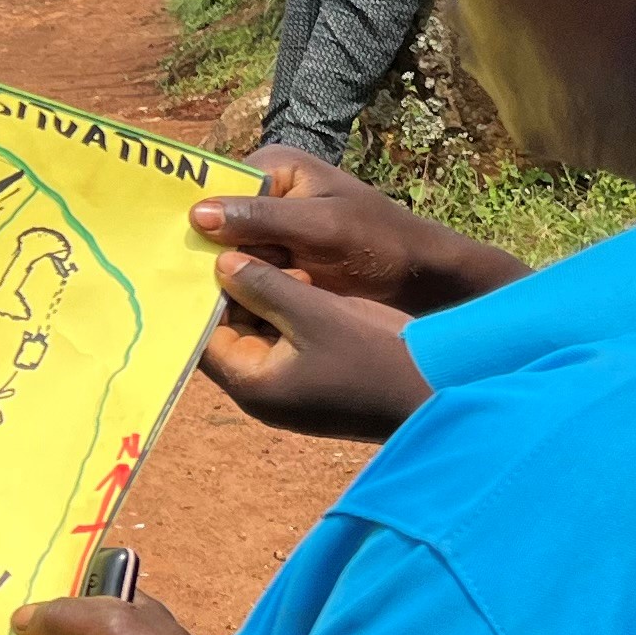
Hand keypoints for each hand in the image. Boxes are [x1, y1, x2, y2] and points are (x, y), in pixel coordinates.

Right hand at [192, 151, 519, 314]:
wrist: (417, 276)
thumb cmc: (377, 242)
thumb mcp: (320, 227)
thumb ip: (262, 218)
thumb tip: (198, 214)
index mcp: (273, 166)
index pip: (215, 186)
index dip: (191, 216)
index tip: (163, 247)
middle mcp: (264, 192)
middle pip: (216, 220)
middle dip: (202, 251)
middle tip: (169, 282)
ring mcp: (269, 227)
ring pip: (226, 250)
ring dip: (218, 275)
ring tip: (186, 302)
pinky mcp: (275, 258)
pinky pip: (243, 271)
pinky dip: (235, 289)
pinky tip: (215, 311)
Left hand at [197, 251, 427, 440]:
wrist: (436, 391)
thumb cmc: (372, 357)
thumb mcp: (314, 313)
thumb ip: (265, 286)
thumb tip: (222, 264)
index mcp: (253, 384)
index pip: (203, 338)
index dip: (200, 297)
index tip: (198, 255)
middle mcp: (263, 388)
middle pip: (229, 332)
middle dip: (232, 291)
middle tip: (229, 243)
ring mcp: (290, 383)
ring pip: (259, 330)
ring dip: (262, 294)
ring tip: (264, 249)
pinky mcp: (314, 373)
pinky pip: (286, 335)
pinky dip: (288, 307)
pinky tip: (299, 273)